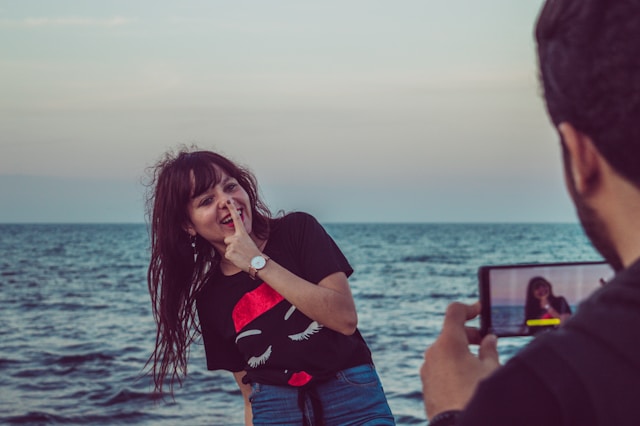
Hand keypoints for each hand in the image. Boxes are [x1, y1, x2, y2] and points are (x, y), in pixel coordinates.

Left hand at [223, 200, 261, 270]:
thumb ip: (239, 238)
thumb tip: (230, 240)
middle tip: (241, 249)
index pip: (236, 218)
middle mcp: (237, 237)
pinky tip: (238, 258)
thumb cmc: (253, 253)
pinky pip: (227, 254)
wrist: (257, 263)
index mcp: (242, 233)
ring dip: (232, 251)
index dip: (231, 209)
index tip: (227, 201)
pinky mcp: (229, 253)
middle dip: (231, 244)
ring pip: (227, 247)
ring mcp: (232, 245)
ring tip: (241, 254)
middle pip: (227, 239)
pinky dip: (232, 258)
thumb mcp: (247, 241)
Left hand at [420, 302, 499, 418]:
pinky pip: (439, 368)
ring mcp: (427, 369)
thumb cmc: (477, 397)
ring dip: (460, 352)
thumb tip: (489, 339)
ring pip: (444, 351)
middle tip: (487, 342)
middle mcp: (433, 352)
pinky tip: (467, 380)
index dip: (469, 308)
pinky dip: (452, 366)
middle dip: (469, 334)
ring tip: (479, 365)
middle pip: (450, 333)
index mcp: (449, 342)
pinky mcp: (426, 385)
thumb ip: (490, 350)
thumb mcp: (492, 370)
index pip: (454, 312)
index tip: (480, 310)